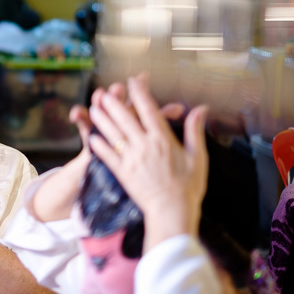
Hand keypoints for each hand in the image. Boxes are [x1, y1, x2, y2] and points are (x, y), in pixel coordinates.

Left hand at [87, 75, 208, 249]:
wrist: (172, 212)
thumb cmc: (188, 186)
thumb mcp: (198, 157)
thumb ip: (196, 131)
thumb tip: (201, 109)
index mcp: (163, 140)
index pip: (149, 110)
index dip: (139, 93)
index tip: (133, 81)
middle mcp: (145, 146)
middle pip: (125, 118)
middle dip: (114, 102)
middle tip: (105, 91)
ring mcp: (132, 159)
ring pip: (113, 133)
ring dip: (102, 118)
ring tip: (93, 106)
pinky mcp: (122, 172)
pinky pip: (107, 155)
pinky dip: (99, 144)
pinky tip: (91, 135)